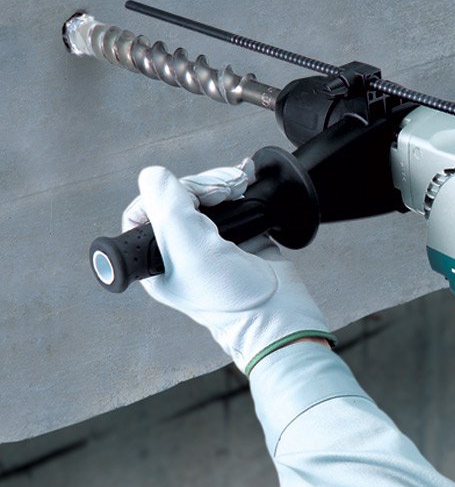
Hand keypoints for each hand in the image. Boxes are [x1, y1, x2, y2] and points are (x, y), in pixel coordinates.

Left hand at [123, 162, 334, 374]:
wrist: (278, 311)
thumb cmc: (232, 299)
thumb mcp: (190, 249)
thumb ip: (168, 208)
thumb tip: (153, 175)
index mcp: (156, 260)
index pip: (144, 211)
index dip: (164, 196)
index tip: (186, 197)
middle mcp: (180, 249)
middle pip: (178, 197)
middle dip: (202, 186)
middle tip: (222, 192)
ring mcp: (211, 241)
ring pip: (206, 196)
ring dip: (222, 184)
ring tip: (238, 186)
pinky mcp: (239, 234)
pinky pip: (232, 201)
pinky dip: (239, 188)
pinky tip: (246, 183)